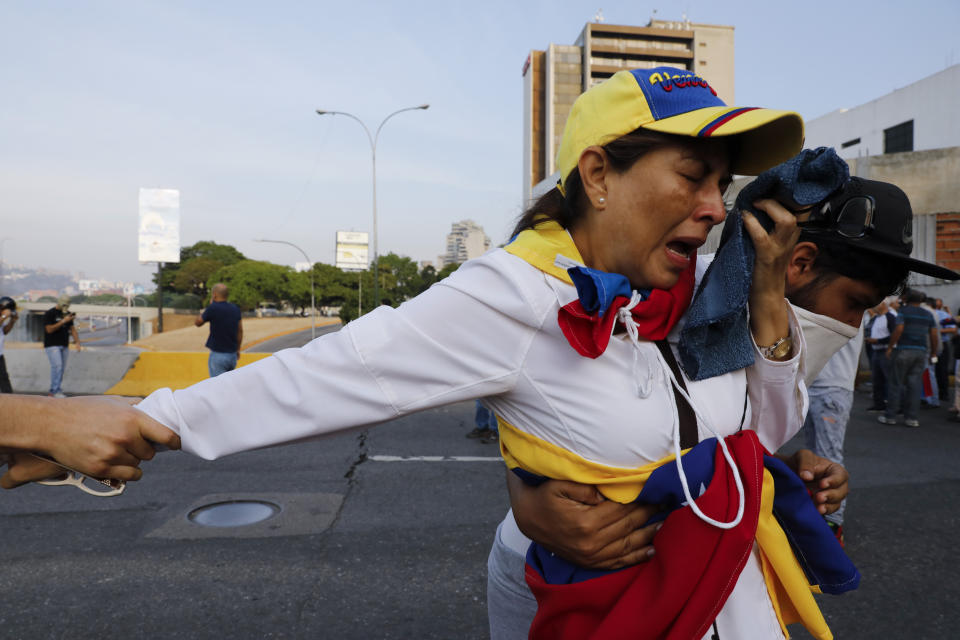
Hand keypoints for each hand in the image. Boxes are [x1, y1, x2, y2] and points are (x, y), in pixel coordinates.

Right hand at [1, 395, 180, 487]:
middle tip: (130, 442)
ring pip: (139, 465)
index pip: (166, 436)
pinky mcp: (101, 469)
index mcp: (132, 418)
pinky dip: (128, 472)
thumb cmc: (82, 410)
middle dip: (144, 449)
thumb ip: (136, 407)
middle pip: (151, 453)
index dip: (174, 442)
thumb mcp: (113, 401)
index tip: (176, 444)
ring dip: (132, 459)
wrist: (50, 424)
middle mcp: (125, 437)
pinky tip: (119, 463)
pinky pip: (129, 476)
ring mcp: (113, 455)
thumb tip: (156, 410)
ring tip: (116, 449)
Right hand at [507, 472, 660, 569]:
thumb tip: (609, 494)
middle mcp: (591, 543)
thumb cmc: (545, 497)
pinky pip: (618, 562)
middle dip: (648, 514)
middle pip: (628, 527)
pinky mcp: (590, 563)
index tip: (656, 492)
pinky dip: (636, 557)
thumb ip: (585, 488)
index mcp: (586, 522)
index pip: (622, 510)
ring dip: (648, 535)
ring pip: (627, 546)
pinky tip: (650, 550)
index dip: (641, 501)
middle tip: (666, 504)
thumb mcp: (560, 485)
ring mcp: (591, 556)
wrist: (529, 519)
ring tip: (664, 524)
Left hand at [743, 199, 800, 349]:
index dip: (791, 197)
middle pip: (796, 213)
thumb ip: (767, 230)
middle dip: (779, 199)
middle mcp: (789, 242)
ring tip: (756, 204)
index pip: (800, 211)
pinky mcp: (766, 259)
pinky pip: (762, 237)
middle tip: (761, 197)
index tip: (776, 187)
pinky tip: (744, 218)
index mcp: (790, 238)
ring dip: (770, 208)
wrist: (764, 299)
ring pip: (786, 221)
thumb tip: (751, 209)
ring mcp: (779, 251)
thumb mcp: (770, 248)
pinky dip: (753, 224)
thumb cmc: (762, 273)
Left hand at [776, 449, 848, 514]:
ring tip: (818, 508)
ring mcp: (831, 496)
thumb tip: (807, 476)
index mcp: (834, 470)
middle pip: (842, 491)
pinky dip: (823, 511)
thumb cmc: (800, 462)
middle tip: (819, 497)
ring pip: (836, 503)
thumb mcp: (803, 456)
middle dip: (831, 495)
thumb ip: (806, 464)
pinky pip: (827, 510)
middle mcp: (836, 484)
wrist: (789, 473)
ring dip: (828, 506)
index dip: (834, 481)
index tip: (822, 484)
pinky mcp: (823, 505)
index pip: (840, 475)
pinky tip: (816, 512)